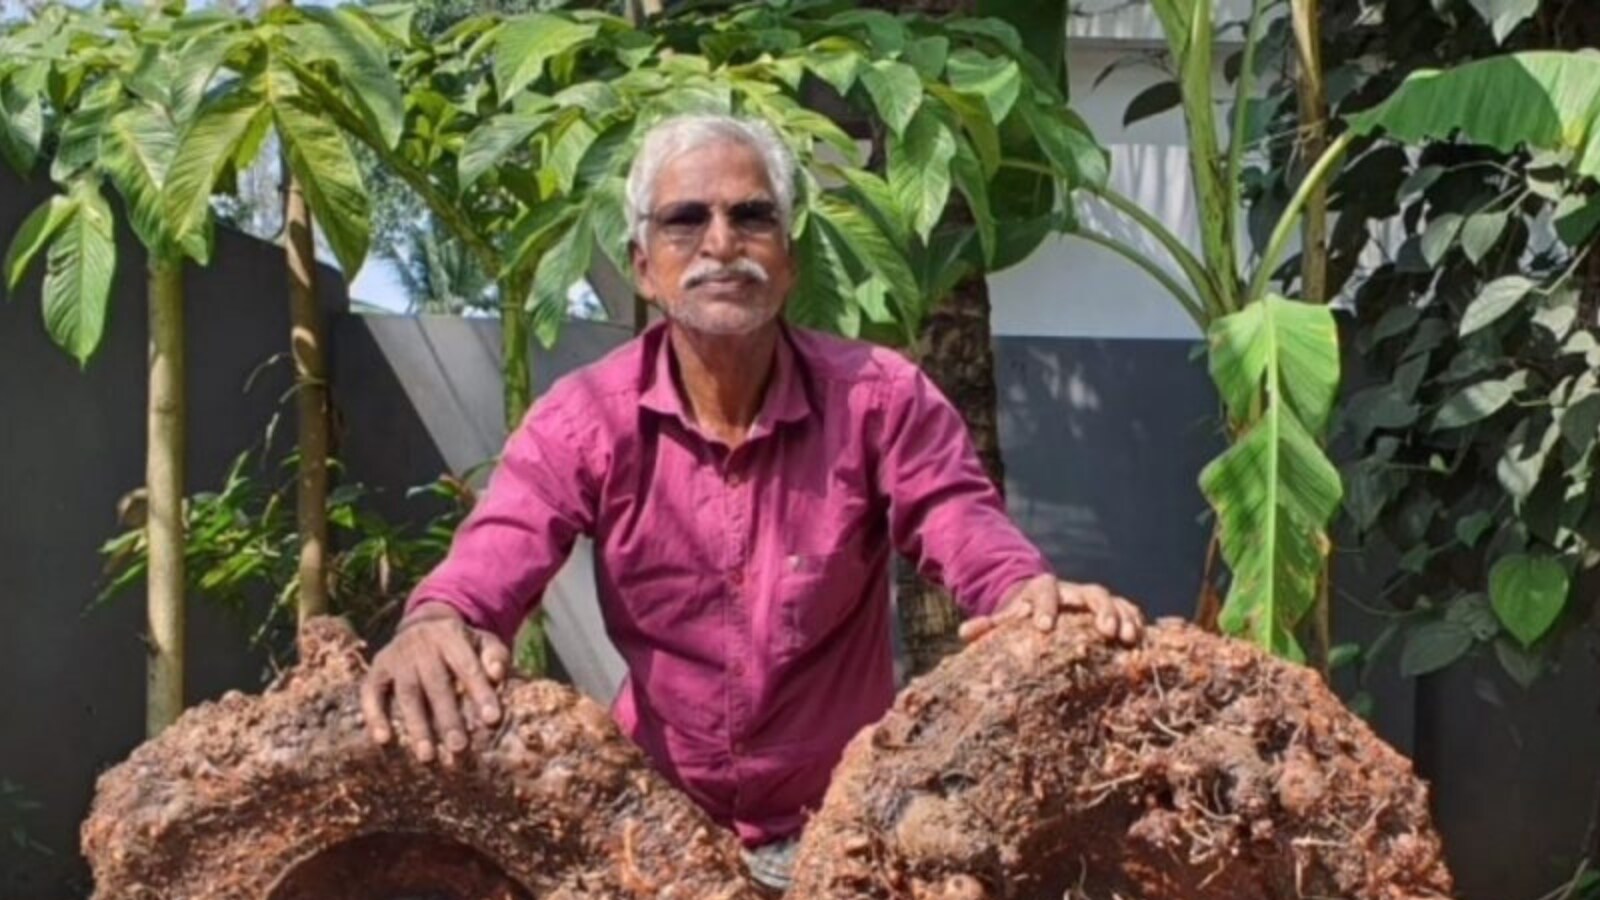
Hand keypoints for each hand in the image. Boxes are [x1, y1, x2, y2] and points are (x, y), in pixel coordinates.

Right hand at [360, 603, 511, 764]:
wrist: (422, 624)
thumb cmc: (461, 644)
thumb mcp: (482, 640)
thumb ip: (494, 656)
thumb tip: (498, 674)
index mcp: (451, 635)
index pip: (468, 667)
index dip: (480, 693)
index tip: (492, 720)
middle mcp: (422, 644)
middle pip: (436, 684)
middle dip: (448, 717)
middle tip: (459, 748)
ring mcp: (396, 656)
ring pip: (407, 693)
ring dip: (417, 725)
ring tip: (427, 756)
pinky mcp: (377, 668)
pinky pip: (371, 693)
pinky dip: (375, 715)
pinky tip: (383, 740)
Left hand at [958, 575, 1143, 645]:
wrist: (1043, 602)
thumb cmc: (1023, 616)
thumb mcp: (1005, 618)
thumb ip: (987, 625)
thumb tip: (964, 634)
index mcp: (1042, 590)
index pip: (1045, 592)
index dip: (1045, 607)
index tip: (1043, 627)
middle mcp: (1072, 591)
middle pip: (1089, 592)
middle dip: (1099, 610)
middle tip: (1104, 632)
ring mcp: (1092, 599)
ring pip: (1112, 600)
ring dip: (1122, 616)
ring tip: (1127, 638)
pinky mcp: (1111, 609)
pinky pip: (1128, 609)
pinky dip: (1135, 620)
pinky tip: (1140, 639)